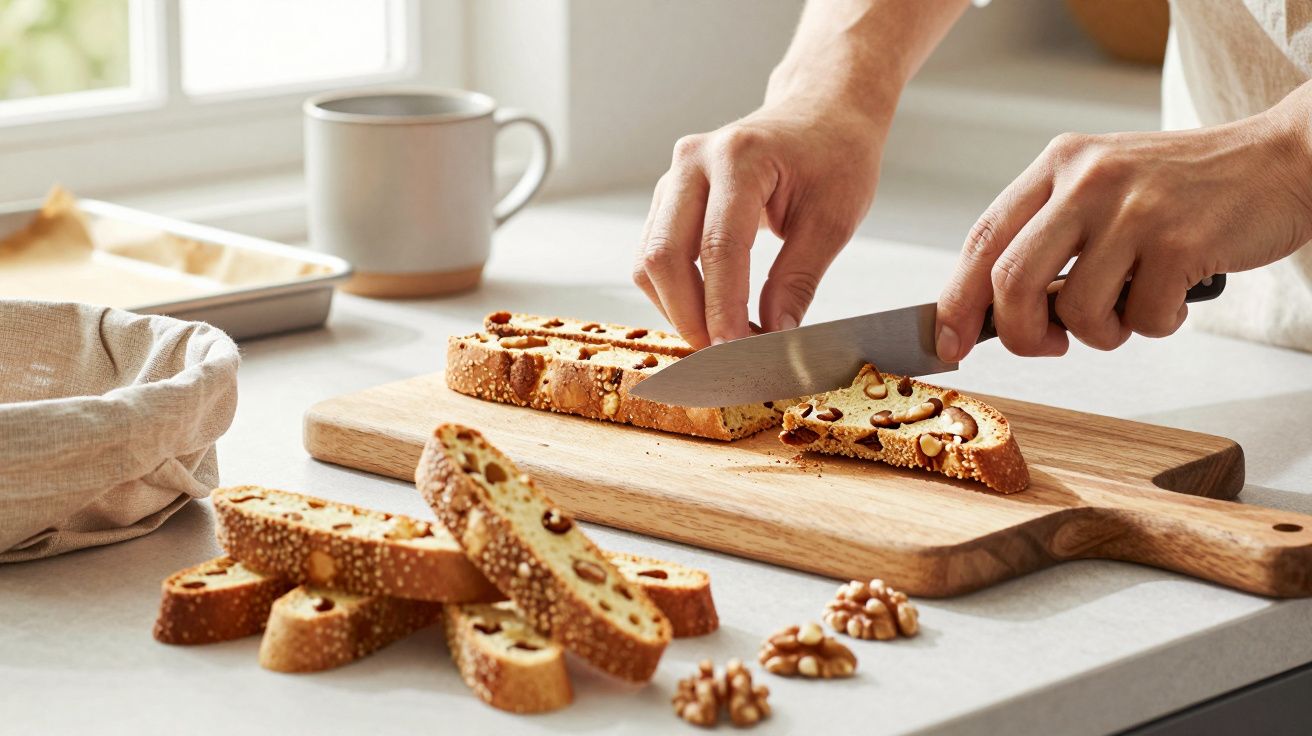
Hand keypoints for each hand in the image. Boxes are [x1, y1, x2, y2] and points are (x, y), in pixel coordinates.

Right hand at [634, 101, 884, 347]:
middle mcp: (693, 162)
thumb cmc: (834, 154)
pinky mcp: (669, 198)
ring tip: (723, 337)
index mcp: (739, 157)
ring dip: (678, 309)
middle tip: (726, 357)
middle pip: (664, 256)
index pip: (719, 248)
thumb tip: (773, 338)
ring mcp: (673, 178)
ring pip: (650, 260)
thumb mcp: (833, 220)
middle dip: (690, 316)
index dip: (723, 309)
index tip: (738, 354)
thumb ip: (798, 281)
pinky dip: (676, 293)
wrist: (821, 112)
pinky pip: (654, 254)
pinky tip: (711, 313)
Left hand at [935, 90, 1311, 360]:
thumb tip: (989, 311)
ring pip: (1080, 312)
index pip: (982, 240)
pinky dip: (1158, 324)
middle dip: (1022, 334)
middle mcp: (1088, 179)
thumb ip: (1048, 235)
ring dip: (1104, 333)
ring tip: (1134, 305)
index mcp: (1058, 165)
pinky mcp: (1181, 240)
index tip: (948, 341)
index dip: (956, 300)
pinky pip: (1144, 318)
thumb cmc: (1182, 189)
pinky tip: (1177, 292)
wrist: (1280, 160)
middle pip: (1013, 281)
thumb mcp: (1100, 188)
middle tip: (1048, 347)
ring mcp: (1134, 209)